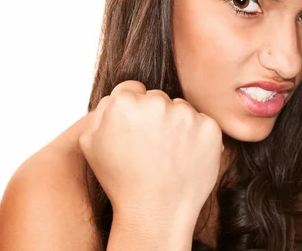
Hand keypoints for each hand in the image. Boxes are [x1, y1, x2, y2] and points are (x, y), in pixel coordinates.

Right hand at [78, 80, 222, 218]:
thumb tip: (118, 96)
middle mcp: (157, 102)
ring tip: (169, 156)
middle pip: (158, 98)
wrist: (156, 211)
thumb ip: (102, 111)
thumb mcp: (91, 143)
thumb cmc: (121, 181)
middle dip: (155, 116)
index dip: (133, 109)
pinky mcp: (209, 127)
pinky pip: (202, 123)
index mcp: (125, 102)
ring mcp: (186, 114)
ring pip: (181, 109)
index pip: (132, 89)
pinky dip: (198, 137)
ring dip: (178, 125)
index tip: (136, 129)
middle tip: (152, 147)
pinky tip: (186, 158)